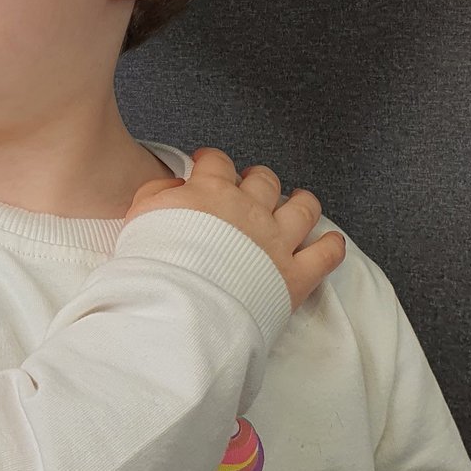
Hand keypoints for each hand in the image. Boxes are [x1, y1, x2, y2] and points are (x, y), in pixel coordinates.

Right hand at [125, 147, 345, 313]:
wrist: (179, 310)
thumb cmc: (154, 269)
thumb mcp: (139, 220)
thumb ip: (156, 194)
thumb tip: (175, 187)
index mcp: (211, 193)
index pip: (217, 162)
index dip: (211, 161)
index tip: (207, 164)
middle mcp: (249, 210)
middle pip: (264, 181)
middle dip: (258, 181)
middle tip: (251, 189)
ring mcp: (277, 242)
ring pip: (303, 209)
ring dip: (303, 203)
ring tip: (300, 203)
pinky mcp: (295, 276)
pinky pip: (325, 255)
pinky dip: (331, 247)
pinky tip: (331, 243)